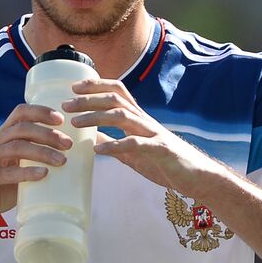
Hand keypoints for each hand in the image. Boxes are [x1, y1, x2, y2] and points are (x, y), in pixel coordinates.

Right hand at [0, 103, 72, 230]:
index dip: (41, 111)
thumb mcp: (20, 169)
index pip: (20, 113)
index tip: (62, 119)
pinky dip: (26, 172)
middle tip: (69, 144)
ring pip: (15, 146)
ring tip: (62, 161)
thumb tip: (82, 158)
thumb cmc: (0, 188)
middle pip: (21, 128)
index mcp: (2, 137)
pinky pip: (5, 172)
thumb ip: (39, 162)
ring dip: (42, 151)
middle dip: (48, 133)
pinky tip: (42, 175)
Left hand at [64, 80, 228, 195]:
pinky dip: (115, 145)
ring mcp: (153, 134)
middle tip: (65, 105)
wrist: (196, 177)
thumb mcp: (131, 150)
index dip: (96, 85)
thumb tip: (87, 137)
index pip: (117, 91)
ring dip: (96, 118)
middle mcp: (144, 121)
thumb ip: (110, 141)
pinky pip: (136, 144)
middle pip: (115, 100)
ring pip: (122, 116)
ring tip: (75, 123)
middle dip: (88, 100)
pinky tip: (97, 149)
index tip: (73, 87)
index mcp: (137, 118)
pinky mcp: (160, 150)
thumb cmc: (162, 161)